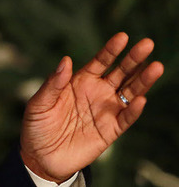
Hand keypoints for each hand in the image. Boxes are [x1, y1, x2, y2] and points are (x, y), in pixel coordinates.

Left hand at [20, 32, 162, 181]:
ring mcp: (106, 110)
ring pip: (129, 92)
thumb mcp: (39, 103)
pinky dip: (134, 110)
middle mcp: (97, 92)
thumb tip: (66, 60)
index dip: (111, 49)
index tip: (123, 36)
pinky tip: (140, 99)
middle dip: (134, 59)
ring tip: (156, 67)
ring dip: (142, 80)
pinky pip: (126, 118)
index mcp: (80, 81)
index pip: (100, 61)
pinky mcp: (110, 130)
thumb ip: (53, 83)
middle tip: (147, 44)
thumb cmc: (37, 126)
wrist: (40, 157)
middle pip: (120, 72)